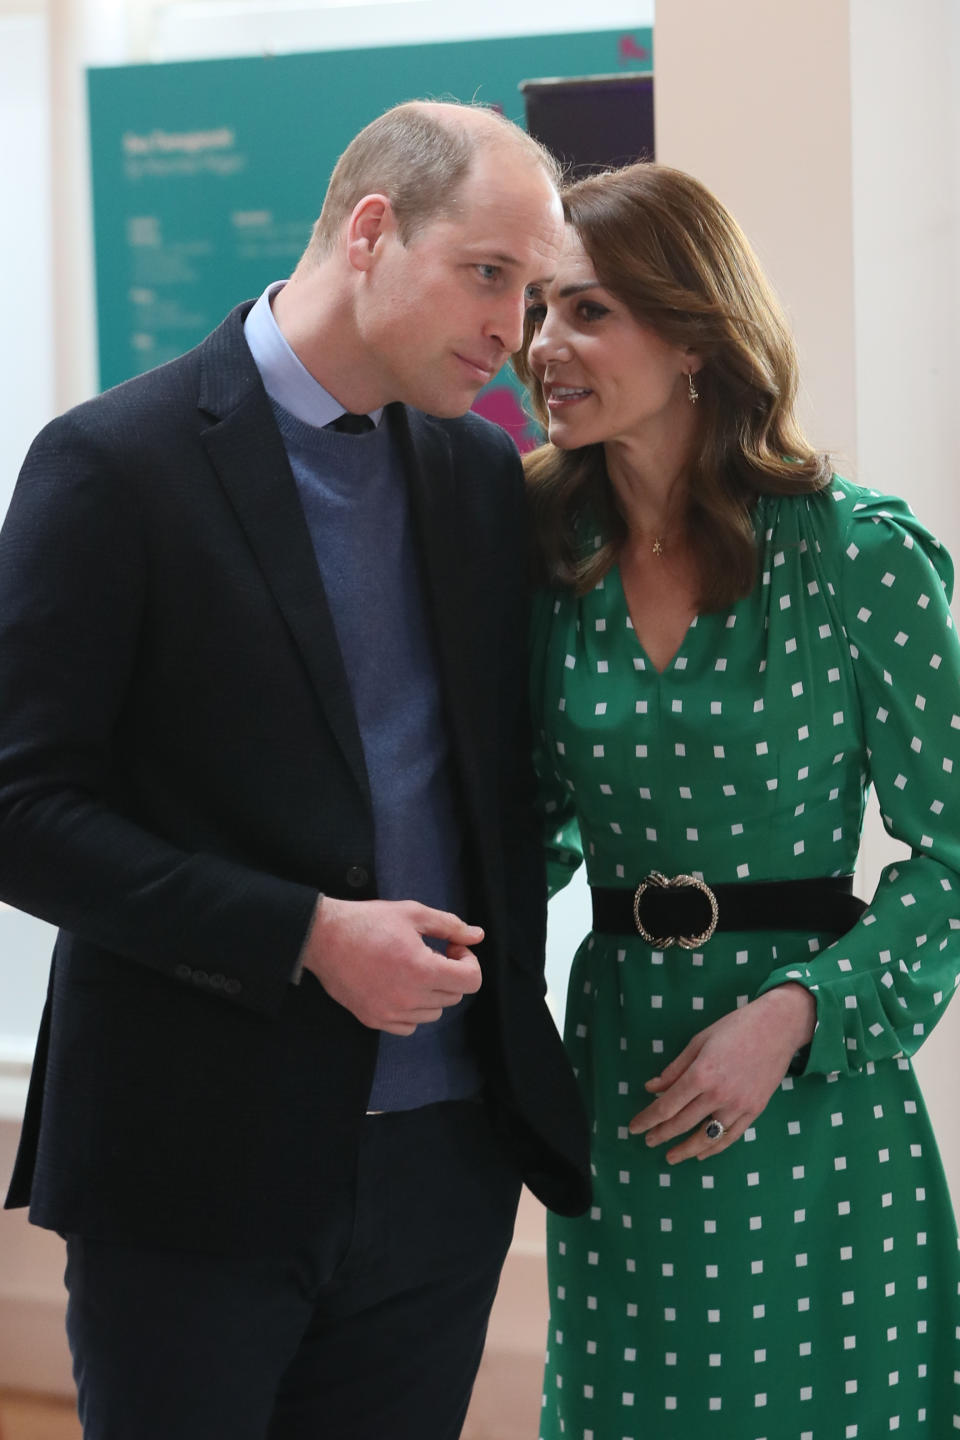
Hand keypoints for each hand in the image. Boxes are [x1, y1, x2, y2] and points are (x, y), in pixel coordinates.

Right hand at [300, 897, 483, 1034]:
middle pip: (454, 996)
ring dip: (432, 992)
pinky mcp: (375, 1020)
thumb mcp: (413, 914)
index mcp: (422, 970)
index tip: (452, 948)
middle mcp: (409, 998)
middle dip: (450, 973)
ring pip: (434, 1012)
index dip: (468, 961)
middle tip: (432, 952)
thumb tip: (477, 935)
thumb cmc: (367, 922)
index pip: (471, 981)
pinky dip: (412, 1009)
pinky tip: (399, 985)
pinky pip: (410, 1025)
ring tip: (412, 968)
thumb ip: (450, 926)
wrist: (323, 938)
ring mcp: (391, 1013)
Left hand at [627, 983, 815, 1163]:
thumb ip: (674, 1069)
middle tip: (647, 1141)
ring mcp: (739, 1105)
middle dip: (661, 1135)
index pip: (667, 1106)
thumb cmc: (734, 1028)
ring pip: (707, 1137)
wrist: (777, 1027)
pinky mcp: (755, 1111)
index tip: (634, 1127)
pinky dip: (714, 1148)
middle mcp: (719, 1094)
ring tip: (671, 1157)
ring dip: (686, 1150)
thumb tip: (651, 1088)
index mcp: (701, 1074)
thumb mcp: (698, 1042)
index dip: (648, 1119)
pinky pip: (731, 1136)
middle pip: (683, 1123)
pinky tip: (701, 1153)